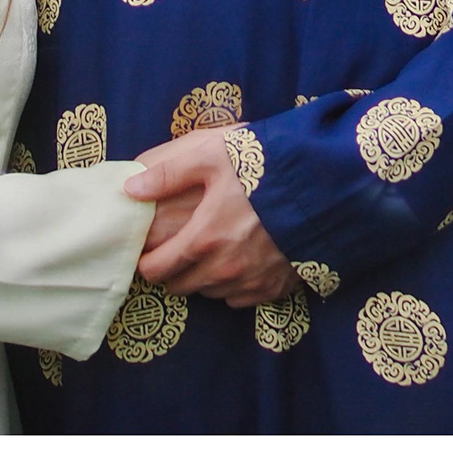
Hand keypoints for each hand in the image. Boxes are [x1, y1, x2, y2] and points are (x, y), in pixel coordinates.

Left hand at [124, 130, 295, 307]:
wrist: (323, 186)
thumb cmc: (261, 166)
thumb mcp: (210, 155)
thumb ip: (167, 173)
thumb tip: (130, 188)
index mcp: (202, 240)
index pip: (156, 270)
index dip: (146, 262)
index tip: (145, 250)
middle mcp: (223, 270)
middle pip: (181, 286)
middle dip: (172, 270)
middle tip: (176, 246)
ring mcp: (251, 283)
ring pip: (210, 292)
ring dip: (203, 276)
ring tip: (208, 248)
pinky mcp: (275, 289)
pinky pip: (241, 297)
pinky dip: (233, 283)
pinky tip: (239, 257)